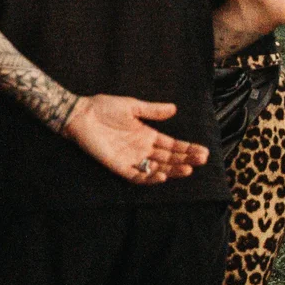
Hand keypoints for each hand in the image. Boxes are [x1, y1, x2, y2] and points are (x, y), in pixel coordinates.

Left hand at [63, 95, 208, 184]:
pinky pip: (137, 176)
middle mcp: (143, 149)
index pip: (173, 145)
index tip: (204, 151)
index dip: (188, 149)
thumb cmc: (104, 108)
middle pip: (169, 158)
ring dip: (172, 170)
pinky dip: (149, 177)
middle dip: (186, 159)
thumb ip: (152, 110)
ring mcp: (132, 158)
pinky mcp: (118, 165)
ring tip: (187, 168)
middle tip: (201, 160)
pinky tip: (161, 174)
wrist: (80, 114)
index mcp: (148, 135)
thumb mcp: (132, 107)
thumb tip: (174, 109)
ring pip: (157, 168)